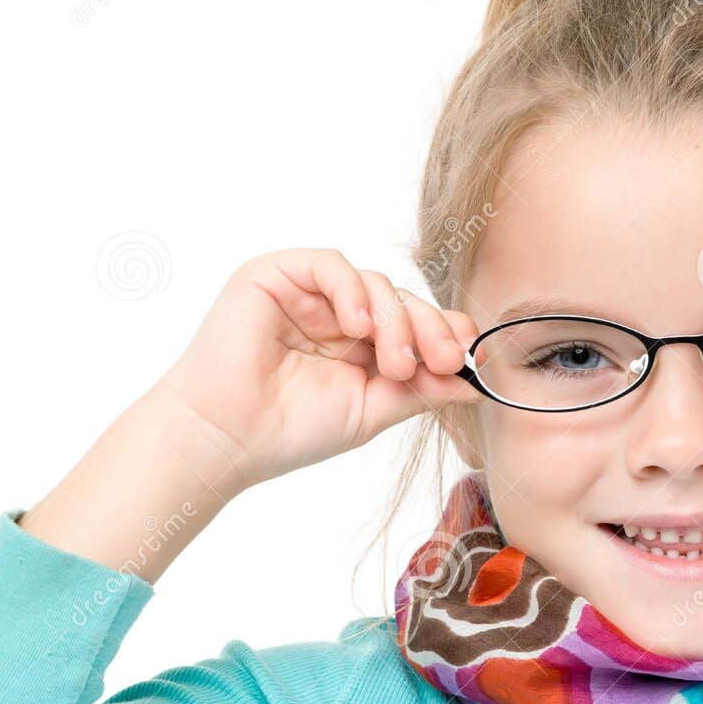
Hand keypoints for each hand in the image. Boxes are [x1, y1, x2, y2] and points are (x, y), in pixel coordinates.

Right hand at [147, 248, 481, 494]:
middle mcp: (337, 313)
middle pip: (403, 300)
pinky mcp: (276, 274)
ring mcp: (307, 293)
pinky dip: (352, 291)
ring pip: (375, 283)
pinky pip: (331, 264)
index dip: (446, 333)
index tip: (466, 362)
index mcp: (361, 345)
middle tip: (443, 361)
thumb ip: (421, 390)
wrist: (226, 438)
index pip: (416, 323)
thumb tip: (477, 383)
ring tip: (392, 363)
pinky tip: (356, 327)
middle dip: (430, 329)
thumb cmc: (290, 430)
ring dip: (395, 321)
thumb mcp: (372, 410)